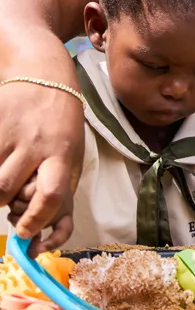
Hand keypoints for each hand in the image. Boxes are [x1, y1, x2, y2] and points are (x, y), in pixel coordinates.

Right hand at [0, 83, 83, 253]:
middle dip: (4, 204)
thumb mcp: (72, 152)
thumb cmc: (61, 125)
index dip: (36, 219)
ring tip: (4, 179)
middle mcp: (37, 144)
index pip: (51, 195)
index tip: (25, 232)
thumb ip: (59, 186)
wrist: (44, 76)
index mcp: (63, 154)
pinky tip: (0, 161)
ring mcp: (11, 134)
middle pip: (7, 191)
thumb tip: (44, 233)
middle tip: (10, 199)